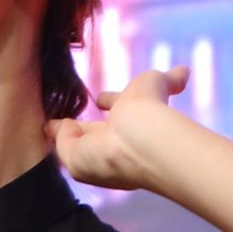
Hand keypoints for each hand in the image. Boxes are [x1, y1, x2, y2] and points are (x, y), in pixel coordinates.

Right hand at [47, 66, 189, 190]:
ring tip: (47, 125)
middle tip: (68, 120)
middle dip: (82, 126)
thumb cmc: (151, 110)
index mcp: (132, 122)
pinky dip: (58, 135)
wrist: (139, 139)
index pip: (118, 110)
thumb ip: (170, 79)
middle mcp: (113, 142)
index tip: (102, 98)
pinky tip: (49, 127)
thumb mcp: (157, 84)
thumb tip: (184, 72)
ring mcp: (93, 153)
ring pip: (75, 141)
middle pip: (93, 132)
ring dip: (64, 132)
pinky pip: (63, 144)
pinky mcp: (75, 159)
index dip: (111, 102)